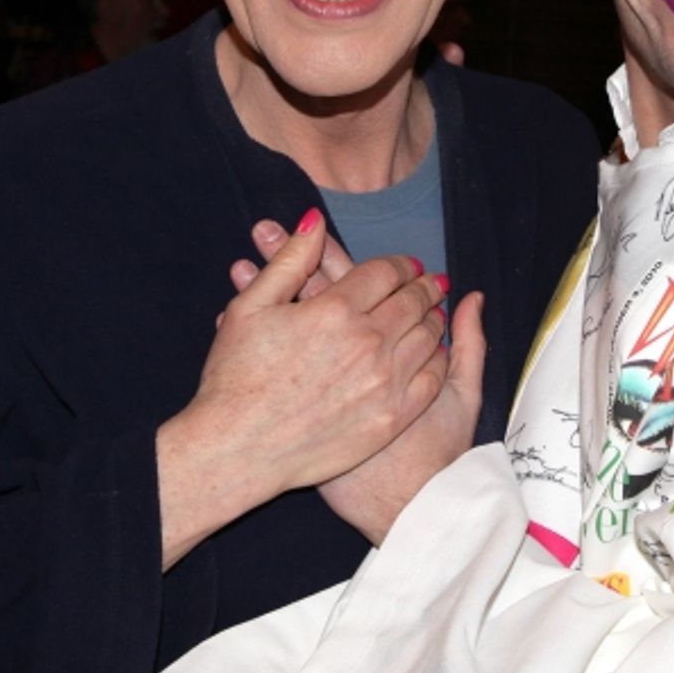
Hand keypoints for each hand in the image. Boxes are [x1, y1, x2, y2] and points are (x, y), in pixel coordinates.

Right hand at [157, 209, 448, 567]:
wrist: (237, 451)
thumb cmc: (236, 378)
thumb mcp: (250, 308)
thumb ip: (289, 260)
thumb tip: (315, 221)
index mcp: (336, 310)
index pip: (386, 272)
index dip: (400, 264)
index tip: (406, 265)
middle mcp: (368, 343)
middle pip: (413, 301)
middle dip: (425, 286)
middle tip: (432, 281)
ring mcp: (383, 383)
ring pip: (428, 337)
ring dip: (435, 318)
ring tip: (435, 311)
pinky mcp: (390, 419)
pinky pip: (430, 378)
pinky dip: (438, 359)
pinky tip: (433, 353)